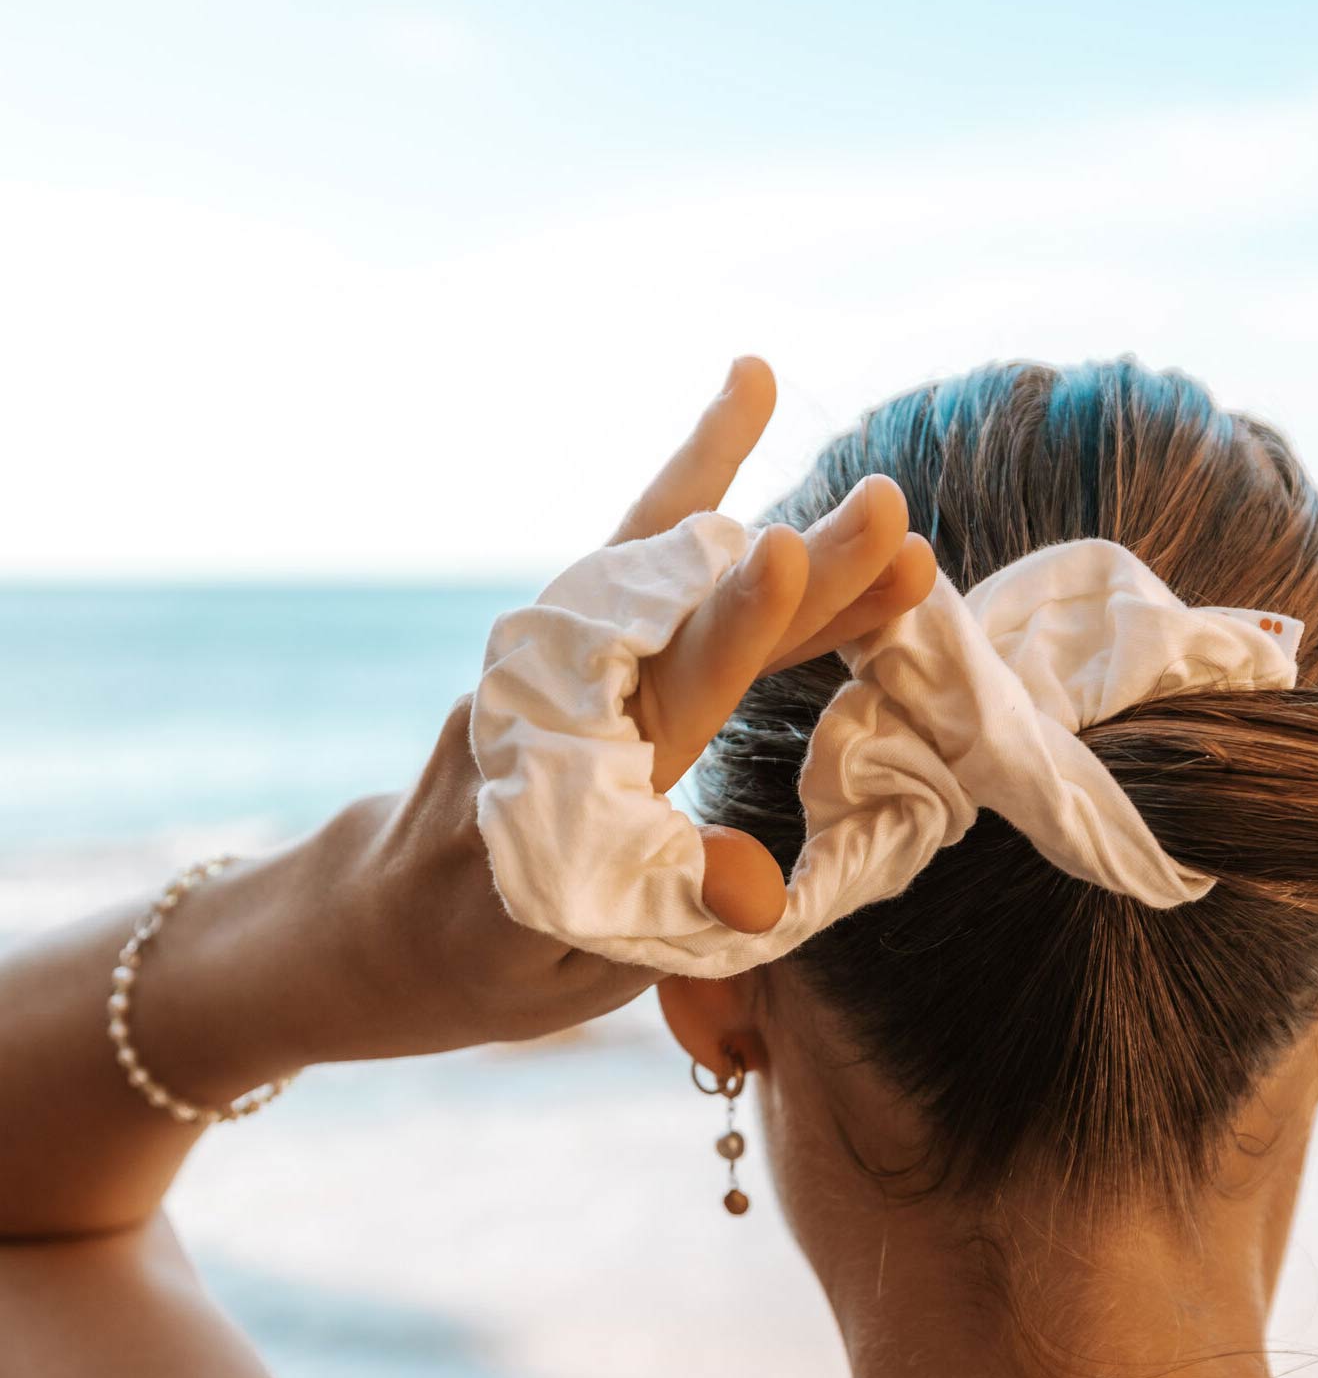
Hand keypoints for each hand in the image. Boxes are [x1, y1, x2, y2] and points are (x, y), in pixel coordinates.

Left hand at [312, 356, 936, 1060]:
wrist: (372, 922)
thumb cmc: (494, 967)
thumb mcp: (576, 979)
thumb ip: (668, 922)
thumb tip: (764, 889)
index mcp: (564, 810)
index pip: (665, 705)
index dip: (731, 631)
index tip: (786, 552)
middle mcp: (548, 716)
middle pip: (680, 622)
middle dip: (793, 567)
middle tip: (885, 507)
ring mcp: (540, 666)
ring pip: (648, 569)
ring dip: (734, 499)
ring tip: (806, 430)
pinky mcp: (553, 639)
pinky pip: (626, 551)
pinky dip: (686, 477)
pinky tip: (745, 398)